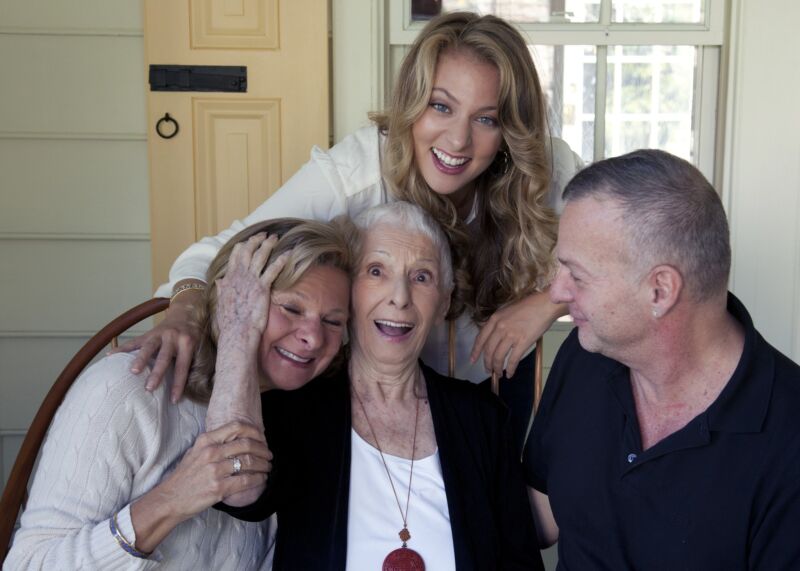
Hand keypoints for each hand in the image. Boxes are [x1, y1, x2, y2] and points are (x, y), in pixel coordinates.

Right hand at [111, 284, 202, 401]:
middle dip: (157, 373)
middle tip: (149, 388)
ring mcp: (158, 334)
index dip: (178, 384)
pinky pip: (134, 342)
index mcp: (187, 343)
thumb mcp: (199, 346)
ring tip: (132, 372)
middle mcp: (172, 337)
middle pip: (164, 357)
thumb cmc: (193, 335)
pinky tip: (110, 356)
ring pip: (148, 347)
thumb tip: (193, 386)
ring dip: (140, 360)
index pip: (182, 367)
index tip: (174, 399)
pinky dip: (122, 349)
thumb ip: (194, 362)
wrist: (186, 312)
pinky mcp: (148, 333)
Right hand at [130, 421, 271, 552]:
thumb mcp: (195, 452)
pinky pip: (246, 481)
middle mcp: (211, 452)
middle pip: (247, 444)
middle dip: (263, 449)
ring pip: (249, 462)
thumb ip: (214, 443)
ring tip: (268, 467)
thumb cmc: (184, 476)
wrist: (170, 499)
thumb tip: (238, 437)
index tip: (263, 438)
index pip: (236, 427)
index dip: (255, 431)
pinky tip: (262, 479)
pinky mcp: (218, 488)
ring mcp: (214, 470)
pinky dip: (259, 479)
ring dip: (264, 465)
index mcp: (206, 440)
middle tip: (269, 455)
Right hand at [214, 233, 290, 345]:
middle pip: (247, 251)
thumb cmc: (231, 322)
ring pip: (260, 256)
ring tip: (275, 238)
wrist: (237, 332)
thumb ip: (222, 289)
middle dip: (256, 240)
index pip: (235, 256)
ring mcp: (251, 281)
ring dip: (268, 245)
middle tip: (264, 235)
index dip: (243, 246)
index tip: (249, 241)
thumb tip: (220, 281)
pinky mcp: (262, 288)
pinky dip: (280, 260)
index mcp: (229, 279)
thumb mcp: (221, 303)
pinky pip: (273, 270)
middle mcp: (239, 277)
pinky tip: (288, 254)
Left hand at [470, 289, 565, 377]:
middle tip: (488, 370)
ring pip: (498, 357)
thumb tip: (494, 337)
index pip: (480, 339)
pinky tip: (510, 374)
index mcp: (495, 319)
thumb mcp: (507, 311)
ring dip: (497, 368)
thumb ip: (498, 323)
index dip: (475, 351)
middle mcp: (500, 328)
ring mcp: (511, 335)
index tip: (472, 360)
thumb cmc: (528, 306)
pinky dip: (510, 369)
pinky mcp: (522, 342)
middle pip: (488, 351)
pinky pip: (512, 360)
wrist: (544, 305)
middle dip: (487, 363)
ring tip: (498, 374)